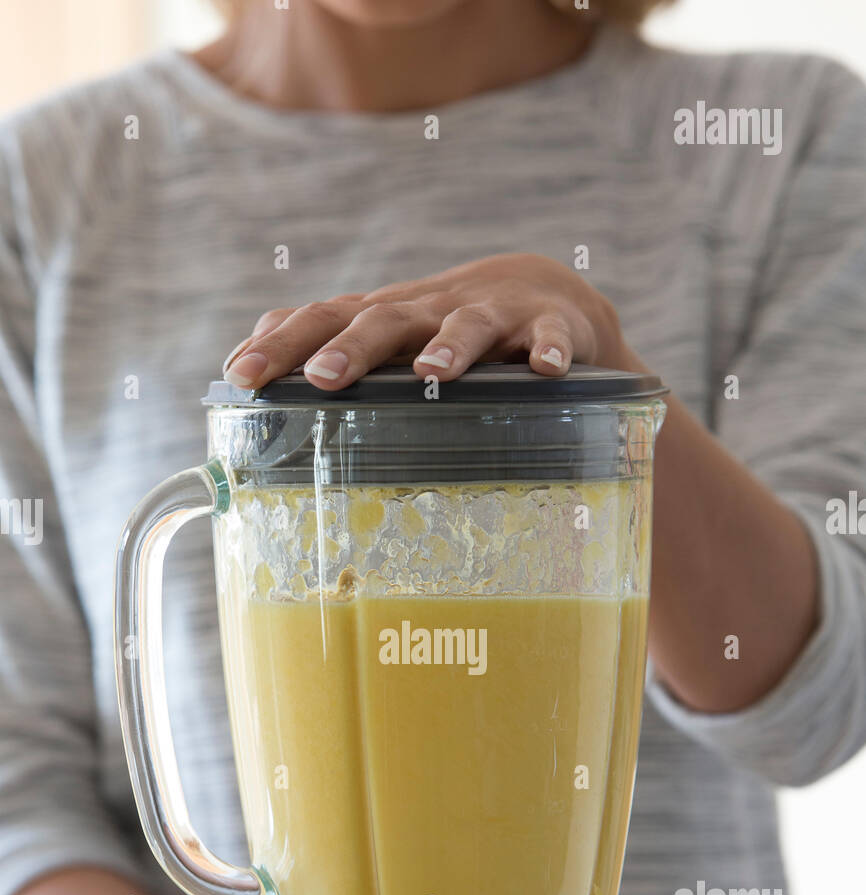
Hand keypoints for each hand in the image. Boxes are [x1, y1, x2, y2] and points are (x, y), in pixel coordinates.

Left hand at [222, 253, 631, 389]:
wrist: (544, 297)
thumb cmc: (444, 331)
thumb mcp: (385, 338)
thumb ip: (322, 352)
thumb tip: (236, 376)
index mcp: (383, 317)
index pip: (320, 321)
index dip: (280, 346)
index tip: (241, 375)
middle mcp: (428, 310)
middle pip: (384, 320)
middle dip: (351, 347)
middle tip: (322, 376)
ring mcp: (490, 314)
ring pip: (466, 325)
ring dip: (450, 345)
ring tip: (433, 370)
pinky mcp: (547, 325)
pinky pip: (549, 337)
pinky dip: (549, 350)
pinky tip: (547, 370)